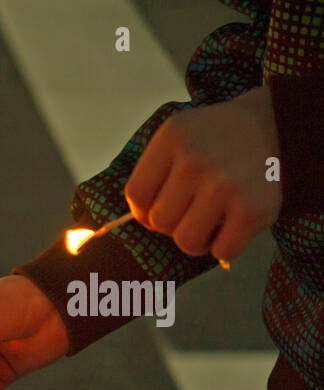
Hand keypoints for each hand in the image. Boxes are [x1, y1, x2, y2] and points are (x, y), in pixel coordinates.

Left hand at [125, 86, 280, 261]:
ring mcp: (225, 185)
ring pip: (185, 241)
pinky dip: (225, 247)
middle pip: (159, 222)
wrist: (276, 126)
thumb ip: (152, 173)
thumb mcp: (178, 138)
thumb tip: (126, 225)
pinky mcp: (253, 209)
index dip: (145, 211)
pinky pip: (221, 251)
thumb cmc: (216, 141)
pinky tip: (233, 226)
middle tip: (195, 208)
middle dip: (173, 223)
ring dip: (197, 238)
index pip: (135, 196)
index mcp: (171, 139)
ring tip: (212, 219)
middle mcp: (196, 160)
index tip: (164, 205)